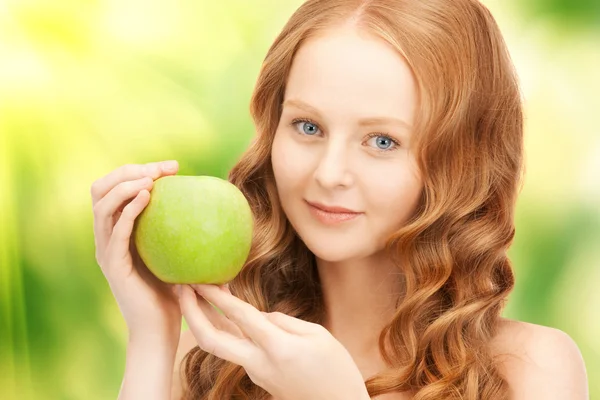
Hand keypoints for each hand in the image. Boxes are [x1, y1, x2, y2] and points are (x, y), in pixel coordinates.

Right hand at [91, 161, 181, 340]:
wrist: (161, 329)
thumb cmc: (176, 293)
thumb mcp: (181, 254)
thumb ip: (187, 231)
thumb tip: (219, 206)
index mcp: (120, 232)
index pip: (117, 189)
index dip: (139, 171)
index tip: (173, 168)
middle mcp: (107, 238)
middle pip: (101, 190)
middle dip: (129, 170)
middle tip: (162, 169)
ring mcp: (107, 251)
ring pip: (102, 205)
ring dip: (124, 184)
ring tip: (151, 178)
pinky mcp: (113, 265)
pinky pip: (115, 232)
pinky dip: (128, 210)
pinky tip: (146, 196)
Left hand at [176, 284, 369, 399]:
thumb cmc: (337, 370)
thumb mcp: (318, 335)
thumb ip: (284, 321)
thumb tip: (260, 317)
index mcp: (278, 347)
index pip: (240, 317)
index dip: (217, 297)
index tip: (200, 280)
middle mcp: (259, 363)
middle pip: (211, 340)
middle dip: (191, 313)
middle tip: (181, 288)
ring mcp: (256, 374)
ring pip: (221, 346)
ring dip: (205, 319)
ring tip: (198, 294)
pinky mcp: (258, 378)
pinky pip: (238, 350)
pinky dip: (227, 329)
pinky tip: (226, 313)